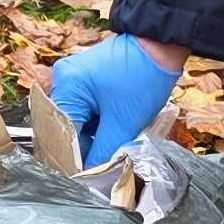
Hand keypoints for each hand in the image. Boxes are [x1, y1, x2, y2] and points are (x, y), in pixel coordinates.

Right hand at [48, 32, 185, 169]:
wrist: (162, 44)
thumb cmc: (142, 78)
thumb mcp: (124, 122)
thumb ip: (104, 153)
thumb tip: (94, 178)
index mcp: (66, 86)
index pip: (62, 133)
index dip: (74, 158)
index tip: (88, 179)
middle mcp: (63, 79)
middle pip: (67, 126)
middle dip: (84, 147)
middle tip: (101, 169)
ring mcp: (75, 77)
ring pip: (77, 119)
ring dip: (92, 136)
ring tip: (111, 149)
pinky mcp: (87, 78)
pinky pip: (86, 109)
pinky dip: (98, 123)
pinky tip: (113, 132)